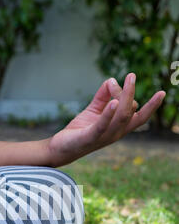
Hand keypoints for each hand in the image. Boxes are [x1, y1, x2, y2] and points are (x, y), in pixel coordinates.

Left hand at [47, 73, 165, 166]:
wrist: (61, 148)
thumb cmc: (79, 130)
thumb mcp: (93, 110)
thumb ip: (103, 96)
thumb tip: (112, 80)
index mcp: (118, 127)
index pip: (140, 117)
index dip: (152, 106)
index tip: (162, 92)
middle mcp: (115, 133)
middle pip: (130, 112)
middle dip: (132, 93)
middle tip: (132, 75)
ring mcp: (104, 136)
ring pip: (121, 116)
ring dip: (125, 97)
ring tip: (127, 80)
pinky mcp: (90, 137)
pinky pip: (102, 125)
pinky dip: (109, 113)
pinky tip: (113, 102)